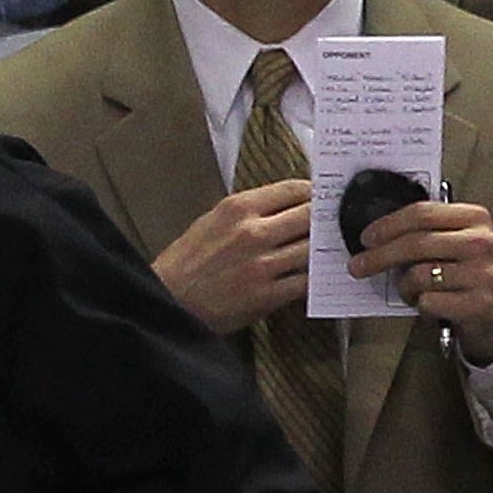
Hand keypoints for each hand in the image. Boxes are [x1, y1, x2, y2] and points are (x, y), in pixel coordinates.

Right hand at [153, 180, 310, 335]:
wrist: (164, 303)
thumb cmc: (183, 265)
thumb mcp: (208, 223)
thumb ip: (246, 213)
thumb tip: (283, 208)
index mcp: (236, 209)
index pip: (294, 189)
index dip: (314, 193)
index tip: (319, 198)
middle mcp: (252, 233)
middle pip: (311, 216)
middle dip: (322, 219)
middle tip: (327, 224)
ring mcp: (261, 265)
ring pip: (313, 249)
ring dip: (320, 251)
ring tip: (320, 252)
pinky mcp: (266, 295)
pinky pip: (305, 282)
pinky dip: (312, 279)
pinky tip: (311, 277)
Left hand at [349, 198, 492, 363]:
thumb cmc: (469, 273)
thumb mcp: (456, 243)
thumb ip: (425, 233)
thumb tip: (374, 237)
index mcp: (474, 218)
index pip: (422, 213)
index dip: (387, 225)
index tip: (365, 238)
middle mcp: (481, 242)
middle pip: (415, 243)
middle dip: (379, 256)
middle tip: (357, 266)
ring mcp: (482, 273)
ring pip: (418, 275)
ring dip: (405, 287)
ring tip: (412, 291)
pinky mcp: (478, 303)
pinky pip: (428, 302)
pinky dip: (421, 305)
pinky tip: (432, 305)